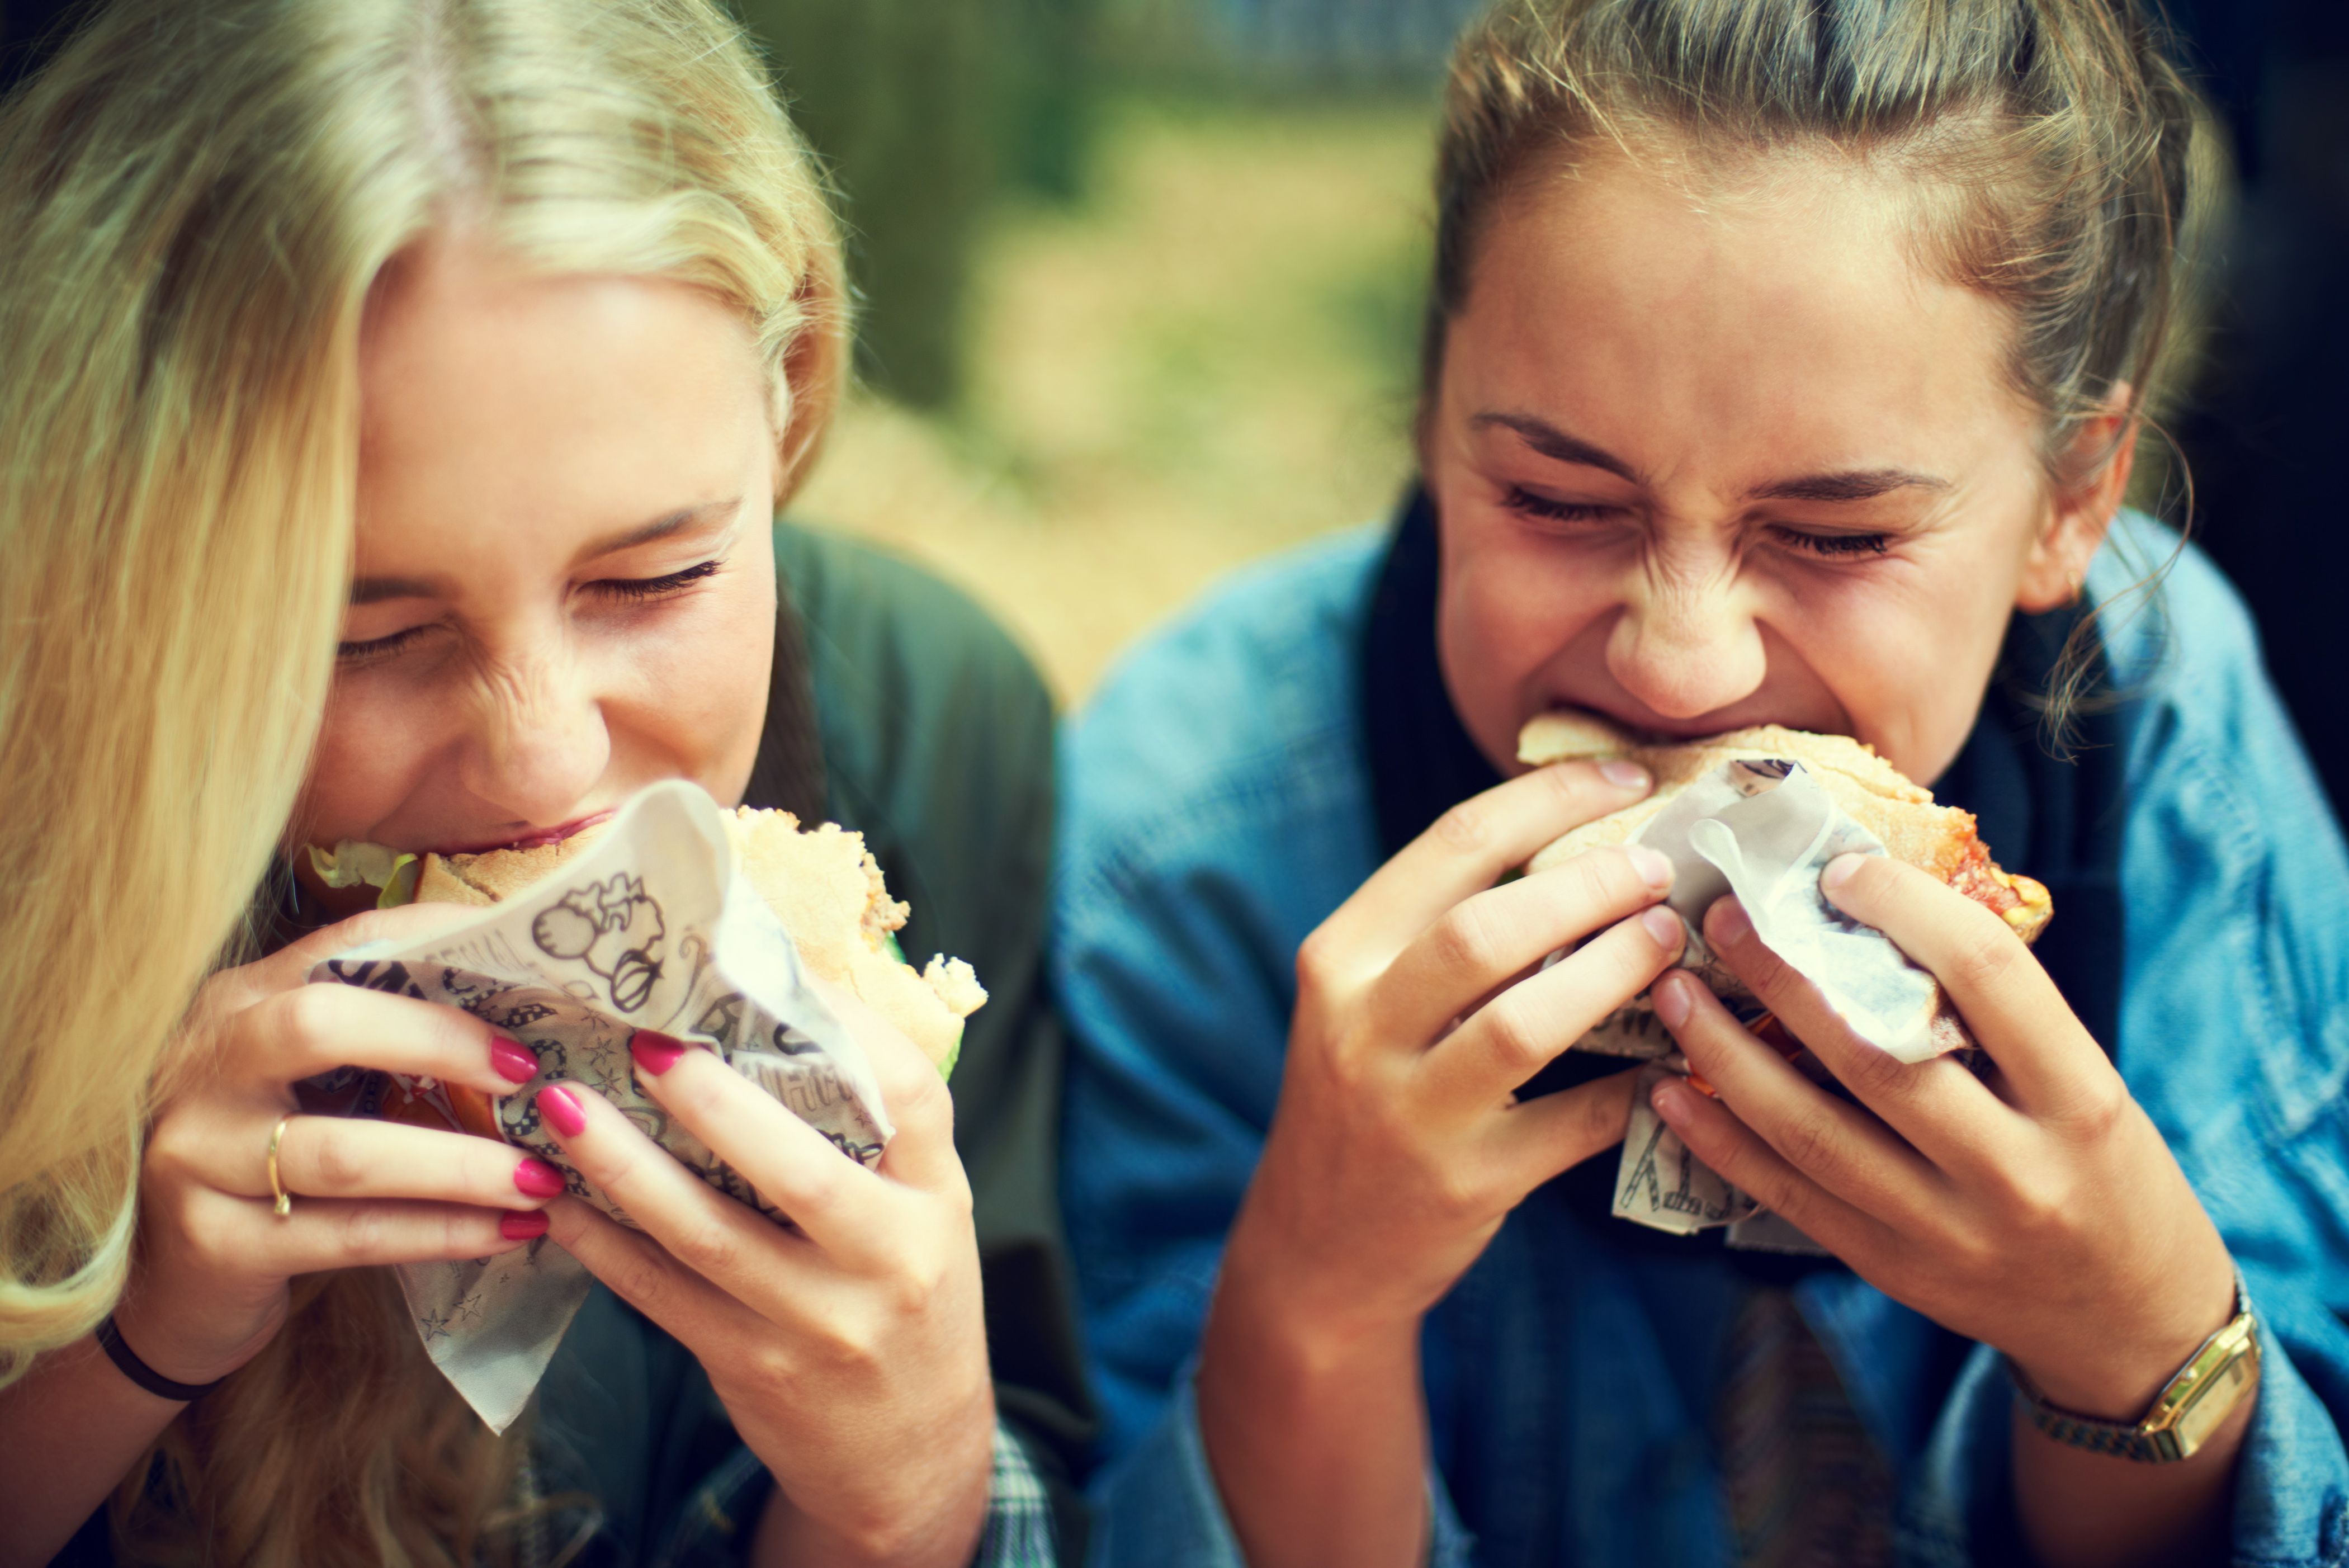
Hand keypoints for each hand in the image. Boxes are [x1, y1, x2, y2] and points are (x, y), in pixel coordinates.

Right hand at [126, 905, 562, 1385]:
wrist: (176, 1285)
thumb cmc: (274, 1162)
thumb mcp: (313, 1082)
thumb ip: (386, 1039)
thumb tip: (527, 1019)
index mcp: (240, 1002)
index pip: (346, 947)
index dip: (440, 946)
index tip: (532, 968)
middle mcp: (205, 1065)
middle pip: (322, 1024)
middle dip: (441, 1041)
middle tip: (531, 1072)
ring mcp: (198, 1156)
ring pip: (348, 1153)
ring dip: (463, 1165)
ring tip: (544, 1178)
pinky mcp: (217, 1244)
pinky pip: (351, 1235)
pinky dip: (442, 1232)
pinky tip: (509, 1232)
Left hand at [534, 983, 991, 1567]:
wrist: (909, 1454)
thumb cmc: (902, 1297)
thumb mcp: (920, 1212)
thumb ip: (874, 1130)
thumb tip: (784, 1004)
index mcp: (936, 1201)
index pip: (913, 1095)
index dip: (849, 1025)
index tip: (774, 970)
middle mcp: (888, 1261)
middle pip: (799, 1170)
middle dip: (714, 1102)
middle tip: (643, 1039)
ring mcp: (819, 1323)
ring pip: (709, 1236)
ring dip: (626, 1167)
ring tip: (561, 1106)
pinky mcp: (753, 1367)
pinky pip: (662, 1296)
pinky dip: (604, 1245)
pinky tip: (558, 1199)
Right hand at [1195, 760, 1683, 1567]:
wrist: (1314, 1249)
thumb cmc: (1363, 1096)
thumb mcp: (1363, 999)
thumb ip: (1437, 925)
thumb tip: (1575, 833)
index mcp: (1339, 957)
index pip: (1449, 845)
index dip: (1547, 799)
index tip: (1625, 777)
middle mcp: (1360, 1027)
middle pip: (1486, 928)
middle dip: (1590, 885)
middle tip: (1660, 867)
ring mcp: (1408, 1110)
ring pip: (1524, 1022)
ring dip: (1613, 971)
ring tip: (1671, 940)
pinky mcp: (1462, 1183)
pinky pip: (1570, 1125)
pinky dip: (1630, 1088)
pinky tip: (1675, 1060)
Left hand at [1650, 854, 2236, 1420]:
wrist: (2131, 1318)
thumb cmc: (2101, 1169)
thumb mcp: (2084, 1084)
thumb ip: (1996, 1016)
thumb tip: (1871, 912)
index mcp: (2079, 1100)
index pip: (1988, 977)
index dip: (1905, 908)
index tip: (1838, 870)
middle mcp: (2014, 1170)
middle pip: (1877, 1054)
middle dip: (1784, 977)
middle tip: (1722, 918)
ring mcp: (1948, 1230)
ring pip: (1813, 1131)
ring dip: (1727, 1056)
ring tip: (1672, 994)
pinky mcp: (1892, 1268)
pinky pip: (1789, 1195)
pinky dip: (1721, 1141)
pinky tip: (1670, 1092)